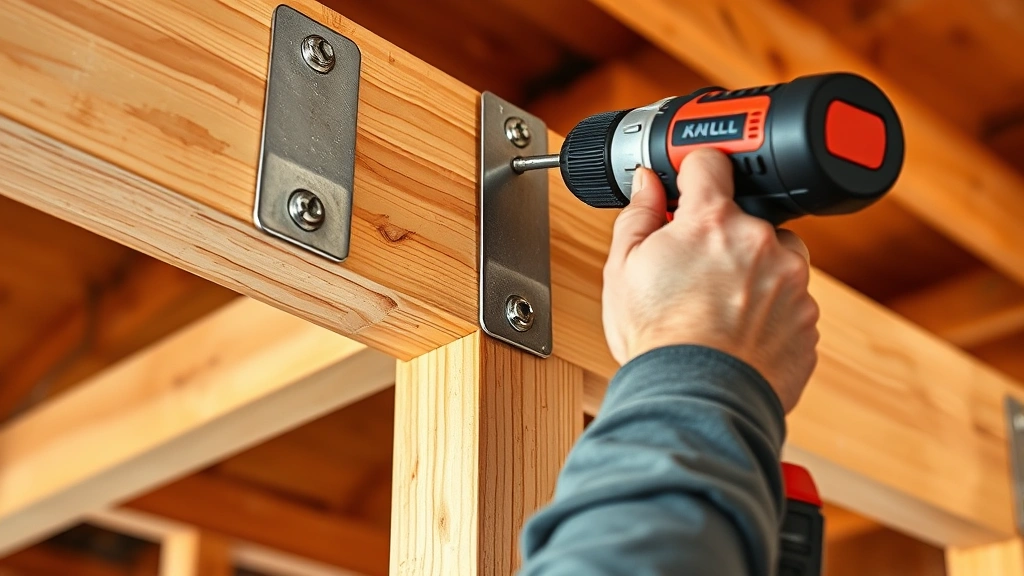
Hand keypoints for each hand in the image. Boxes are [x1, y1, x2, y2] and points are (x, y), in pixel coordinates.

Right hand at [602, 149, 818, 411]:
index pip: (710, 163)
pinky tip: (739, 331)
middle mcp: (761, 242)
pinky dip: (771, 311)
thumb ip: (638, 215)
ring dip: (755, 272)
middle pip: (746, 217)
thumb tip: (648, 183)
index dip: (695, 172)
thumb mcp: (623, 269)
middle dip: (723, 237)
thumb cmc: (658, 340)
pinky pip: (791, 301)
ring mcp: (792, 282)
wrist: (696, 399)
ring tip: (720, 307)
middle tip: (695, 272)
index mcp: (712, 222)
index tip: (692, 185)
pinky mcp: (808, 320)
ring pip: (776, 258)